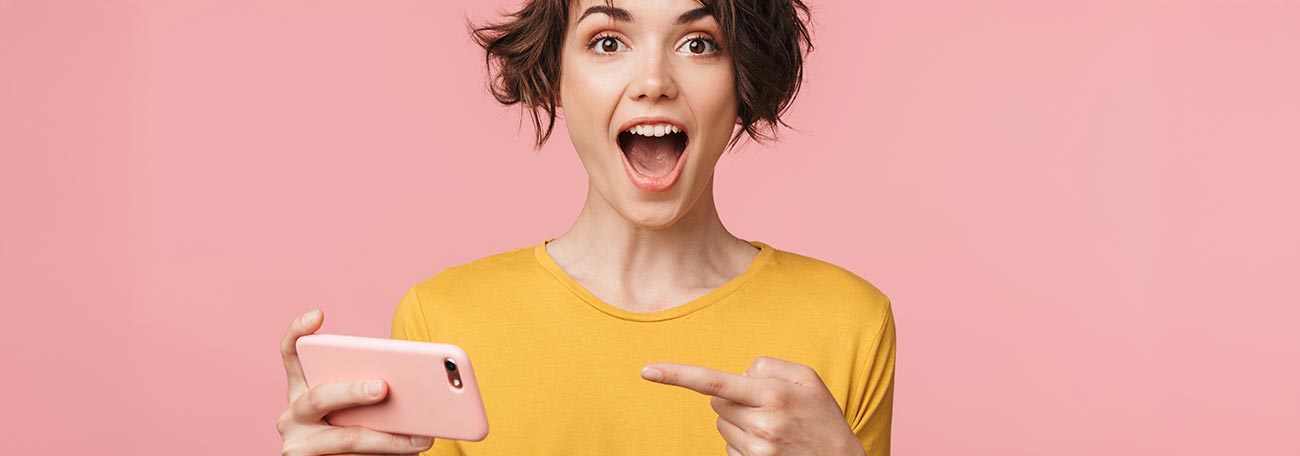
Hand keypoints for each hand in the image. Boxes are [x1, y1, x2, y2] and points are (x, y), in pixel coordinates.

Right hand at [276, 309, 435, 455]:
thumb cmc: (357, 430)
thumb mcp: (359, 407)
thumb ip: (372, 390)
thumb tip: (418, 385)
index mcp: (302, 388)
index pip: (292, 354)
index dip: (297, 332)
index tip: (318, 314)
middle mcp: (292, 415)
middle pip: (320, 396)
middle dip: (354, 390)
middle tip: (384, 386)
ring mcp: (298, 445)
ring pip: (346, 437)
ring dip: (387, 438)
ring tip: (422, 436)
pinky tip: (412, 453)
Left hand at [641, 356, 865, 455]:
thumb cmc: (822, 415)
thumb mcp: (807, 378)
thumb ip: (769, 365)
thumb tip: (737, 375)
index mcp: (772, 395)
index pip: (714, 382)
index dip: (678, 375)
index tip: (647, 370)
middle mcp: (762, 424)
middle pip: (716, 401)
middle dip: (732, 398)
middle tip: (765, 405)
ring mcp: (756, 450)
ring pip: (721, 424)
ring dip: (739, 421)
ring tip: (773, 427)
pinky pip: (729, 446)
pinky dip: (743, 441)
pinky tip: (770, 444)